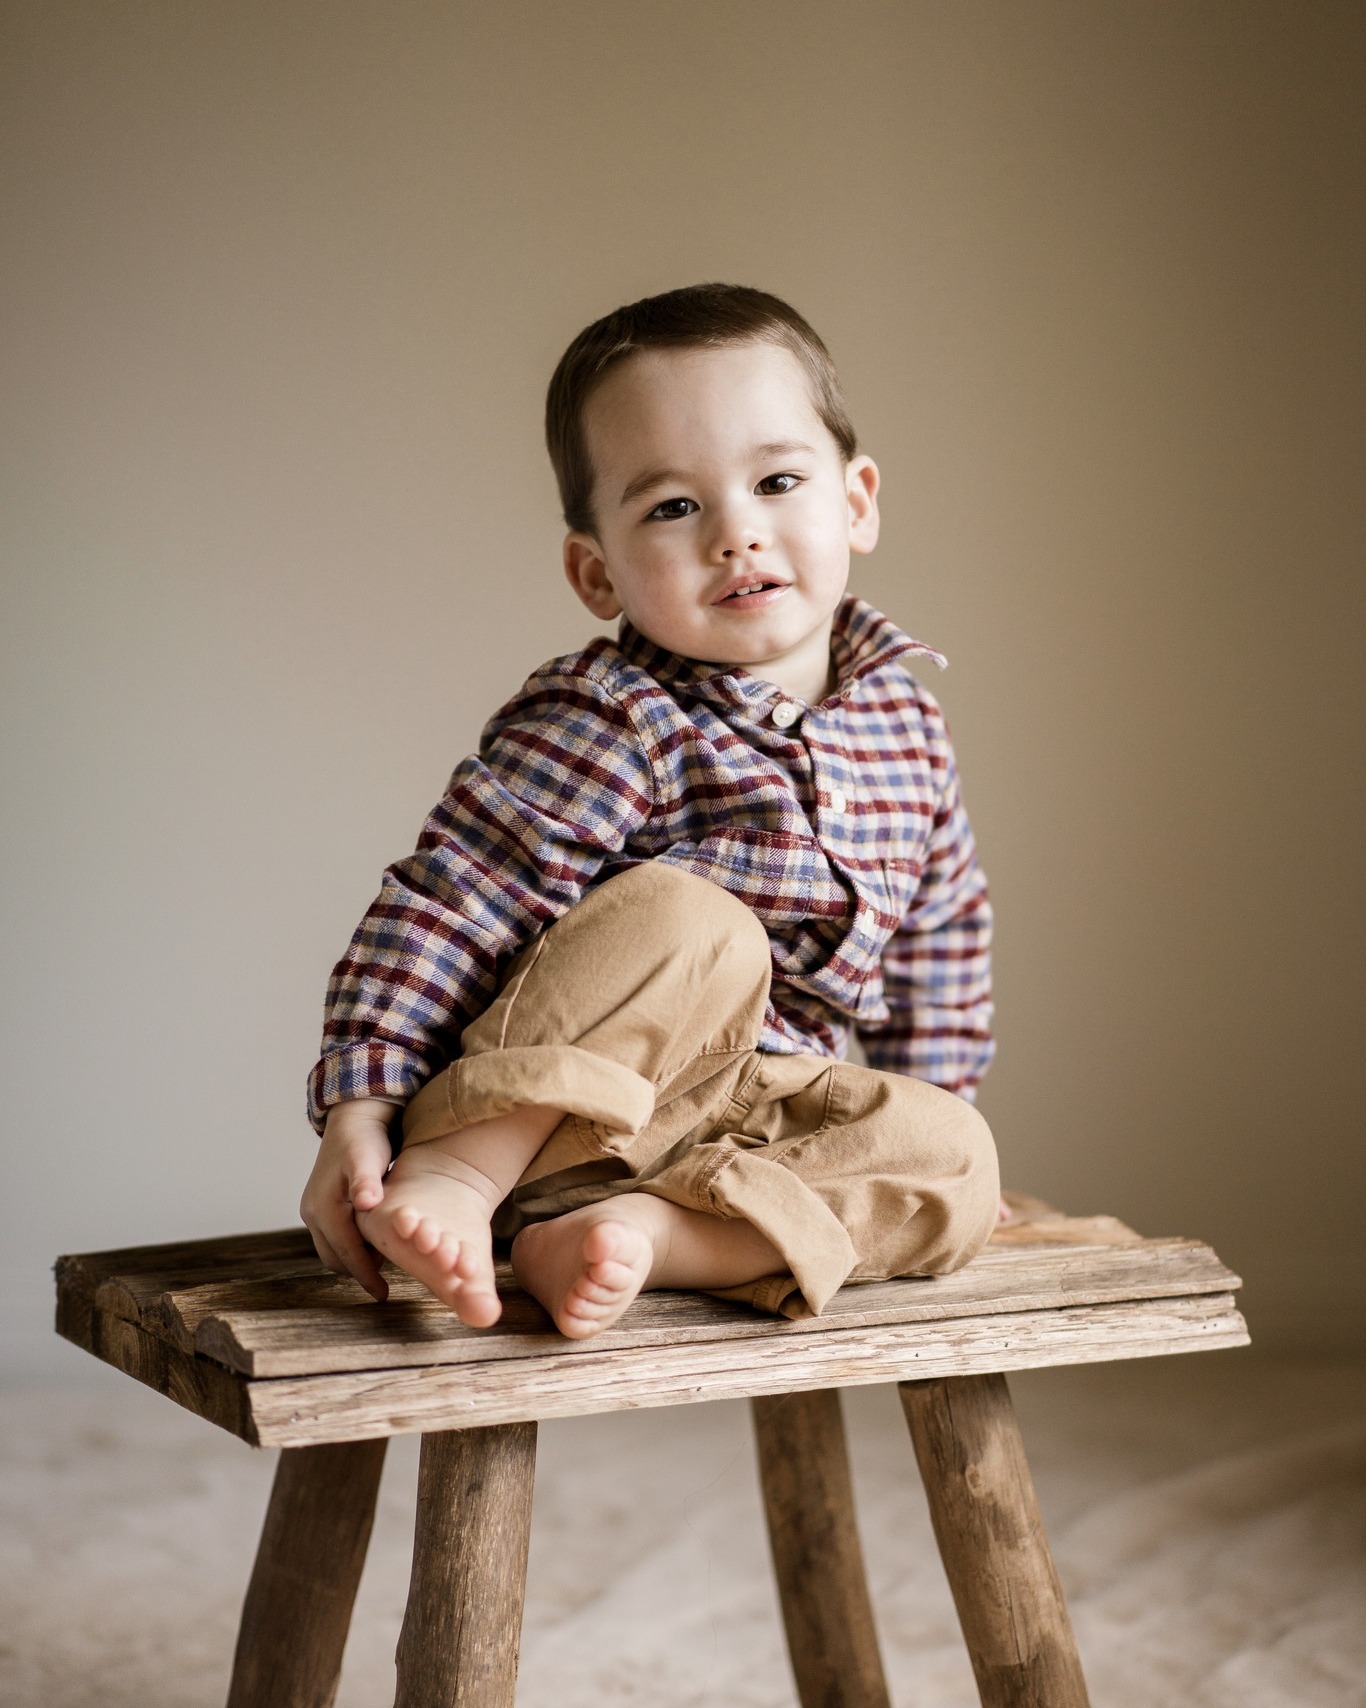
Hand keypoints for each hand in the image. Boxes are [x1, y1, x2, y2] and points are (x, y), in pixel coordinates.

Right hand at [300, 1098, 397, 1299]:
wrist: (353, 1119)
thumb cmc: (364, 1138)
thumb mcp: (367, 1156)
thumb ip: (366, 1180)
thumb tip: (366, 1202)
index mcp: (324, 1205)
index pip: (345, 1251)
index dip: (365, 1275)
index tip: (383, 1294)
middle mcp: (312, 1211)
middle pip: (335, 1257)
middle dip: (359, 1272)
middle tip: (388, 1283)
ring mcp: (313, 1211)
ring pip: (332, 1251)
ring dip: (354, 1261)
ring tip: (384, 1264)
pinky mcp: (319, 1208)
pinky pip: (333, 1239)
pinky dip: (350, 1248)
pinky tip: (374, 1245)